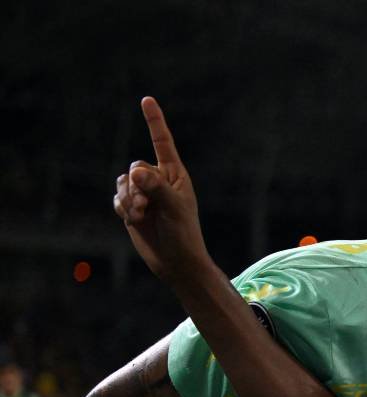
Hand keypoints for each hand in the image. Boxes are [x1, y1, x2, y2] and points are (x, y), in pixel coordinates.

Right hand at [112, 97, 211, 282]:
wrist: (175, 261)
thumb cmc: (183, 234)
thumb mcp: (174, 209)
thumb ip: (155, 187)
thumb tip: (134, 171)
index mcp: (175, 175)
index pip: (162, 142)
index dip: (154, 121)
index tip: (146, 99)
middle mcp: (158, 180)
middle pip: (135, 166)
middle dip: (137, 188)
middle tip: (149, 207)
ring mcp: (144, 193)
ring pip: (122, 182)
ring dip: (129, 201)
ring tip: (144, 217)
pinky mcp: (131, 207)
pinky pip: (117, 198)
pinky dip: (123, 209)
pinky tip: (135, 221)